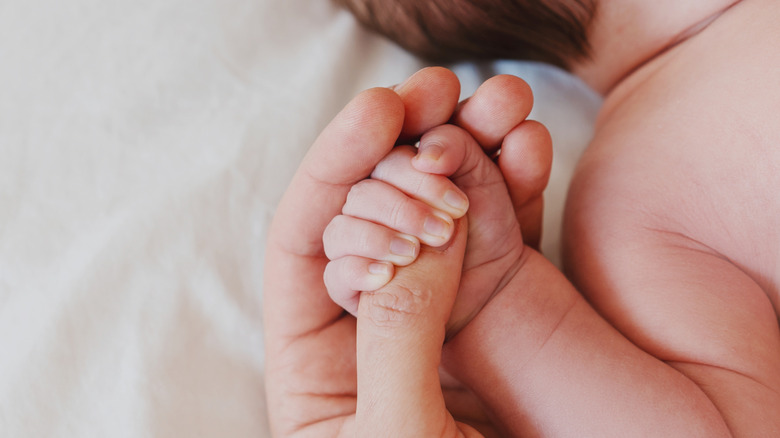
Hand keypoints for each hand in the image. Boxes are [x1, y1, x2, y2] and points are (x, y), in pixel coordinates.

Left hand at [263, 68, 496, 435]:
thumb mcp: (396, 437)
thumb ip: (396, 338)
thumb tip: (418, 240)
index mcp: (316, 361)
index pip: (305, 243)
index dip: (334, 169)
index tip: (378, 116)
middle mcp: (365, 326)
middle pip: (362, 216)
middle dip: (393, 150)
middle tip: (434, 103)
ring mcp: (431, 315)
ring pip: (429, 217)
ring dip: (453, 153)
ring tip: (483, 103)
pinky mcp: (492, 316)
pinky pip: (492, 240)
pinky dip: (506, 191)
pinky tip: (520, 149)